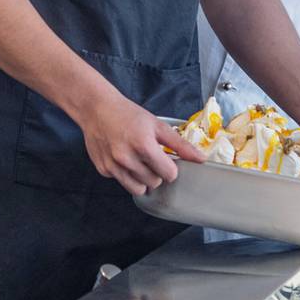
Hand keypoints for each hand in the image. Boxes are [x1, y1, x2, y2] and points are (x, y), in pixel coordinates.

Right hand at [78, 87, 203, 194]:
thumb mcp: (158, 125)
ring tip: (140, 162)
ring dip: (143, 179)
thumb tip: (201, 159)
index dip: (170, 167)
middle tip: (151, 157)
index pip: (168, 175)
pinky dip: (126, 175)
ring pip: (138, 189)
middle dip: (156, 173)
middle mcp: (127, 159)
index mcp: (144, 146)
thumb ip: (180, 144)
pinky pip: (122, 182)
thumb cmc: (129, 115)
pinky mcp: (103, 170)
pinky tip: (124, 159)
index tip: (167, 159)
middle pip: (154, 183)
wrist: (98, 109)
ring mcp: (113, 166)